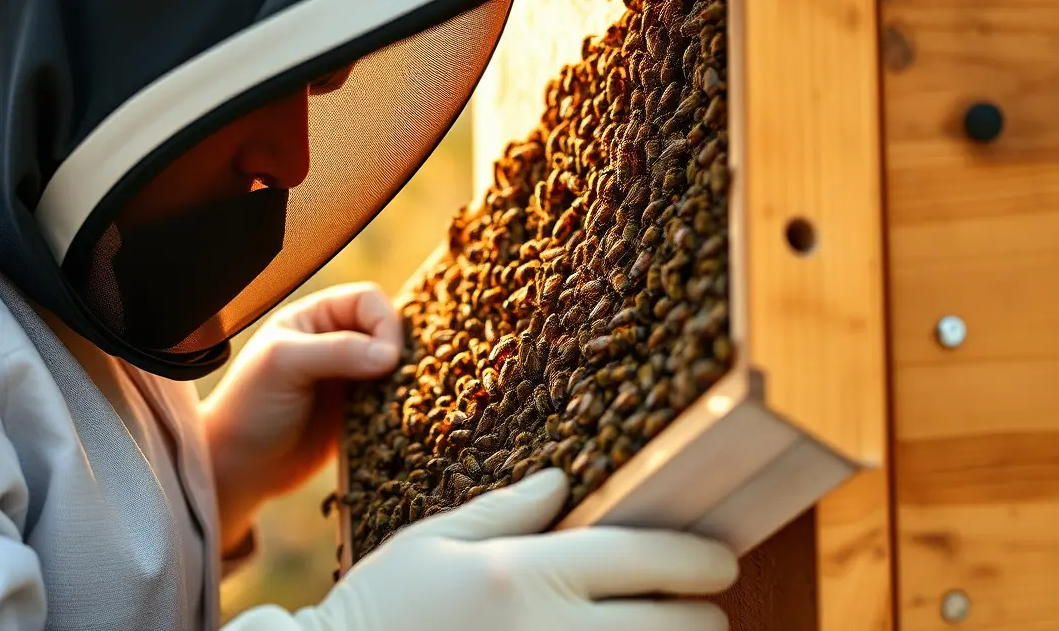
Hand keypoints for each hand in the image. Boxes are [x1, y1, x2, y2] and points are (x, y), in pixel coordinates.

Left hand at [201, 282, 402, 547]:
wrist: (239, 468)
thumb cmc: (250, 408)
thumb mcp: (284, 365)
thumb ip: (336, 351)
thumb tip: (390, 355)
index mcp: (315, 318)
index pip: (369, 300)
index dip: (384, 323)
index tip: (386, 357)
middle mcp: (336, 342)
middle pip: (389, 331)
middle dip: (398, 352)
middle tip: (393, 379)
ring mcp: (350, 379)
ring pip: (395, 368)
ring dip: (401, 382)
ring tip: (394, 401)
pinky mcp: (360, 413)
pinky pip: (393, 402)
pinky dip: (398, 408)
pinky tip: (391, 420)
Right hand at [225, 469, 739, 630]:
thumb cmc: (379, 607)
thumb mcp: (433, 542)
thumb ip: (505, 511)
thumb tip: (562, 482)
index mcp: (530, 575)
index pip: (647, 557)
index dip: (699, 557)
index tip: (720, 560)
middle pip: (677, 626)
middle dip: (703, 616)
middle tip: (701, 608)